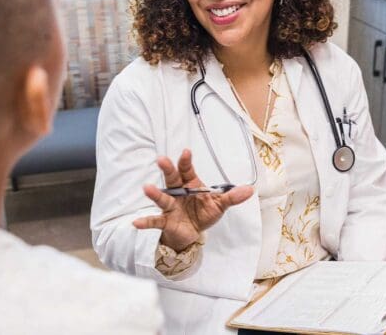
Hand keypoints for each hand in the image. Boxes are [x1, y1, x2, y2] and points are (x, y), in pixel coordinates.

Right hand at [132, 149, 252, 251]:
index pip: (187, 169)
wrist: (192, 233)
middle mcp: (178, 192)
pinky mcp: (166, 221)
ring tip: (146, 188)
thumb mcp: (219, 205)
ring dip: (155, 194)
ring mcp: (171, 206)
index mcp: (191, 184)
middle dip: (168, 169)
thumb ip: (232, 197)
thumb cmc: (203, 214)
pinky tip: (135, 223)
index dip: (186, 161)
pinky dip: (146, 222)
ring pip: (163, 198)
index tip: (186, 152)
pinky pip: (155, 221)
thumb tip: (250, 190)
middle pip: (172, 178)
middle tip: (161, 159)